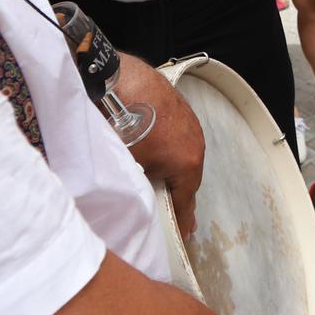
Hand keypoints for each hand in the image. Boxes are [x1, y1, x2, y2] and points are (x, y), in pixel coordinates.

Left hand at [113, 53, 204, 238]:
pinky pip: (177, 133)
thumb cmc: (124, 126)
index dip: (183, 219)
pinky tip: (154, 142)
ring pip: (184, 152)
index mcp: (187, 164)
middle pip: (188, 176)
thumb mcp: (132, 168)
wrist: (119, 82)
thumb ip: (142, 188)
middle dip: (179, 191)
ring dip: (174, 164)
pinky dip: (169, 142)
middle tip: (174, 206)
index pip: (185, 201)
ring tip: (160, 172)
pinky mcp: (180, 106)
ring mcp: (190, 122)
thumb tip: (139, 198)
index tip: (185, 232)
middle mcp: (195, 143)